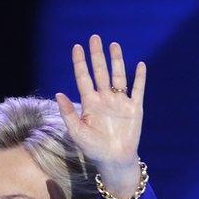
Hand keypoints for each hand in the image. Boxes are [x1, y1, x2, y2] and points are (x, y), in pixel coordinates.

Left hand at [55, 34, 145, 197]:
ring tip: (113, 45)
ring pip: (118, 76)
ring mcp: (120, 102)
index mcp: (89, 103)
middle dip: (97, 56)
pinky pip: (138, 90)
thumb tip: (58, 93)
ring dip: (116, 61)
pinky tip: (139, 65)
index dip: (80, 63)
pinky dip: (139, 78)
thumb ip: (68, 113)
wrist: (113, 160)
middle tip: (94, 38)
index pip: (83, 78)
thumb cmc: (93, 148)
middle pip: (100, 72)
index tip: (77, 47)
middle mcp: (104, 99)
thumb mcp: (77, 132)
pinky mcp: (134, 108)